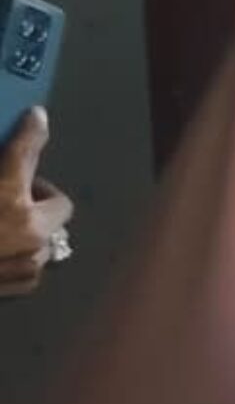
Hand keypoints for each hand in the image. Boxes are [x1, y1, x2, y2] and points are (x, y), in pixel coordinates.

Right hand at [1, 108, 71, 298]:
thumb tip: (0, 167)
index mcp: (7, 198)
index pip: (25, 152)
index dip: (30, 131)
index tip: (36, 118)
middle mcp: (30, 231)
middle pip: (59, 205)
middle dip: (39, 197)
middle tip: (13, 191)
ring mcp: (29, 262)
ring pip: (48, 235)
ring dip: (31, 227)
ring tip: (1, 224)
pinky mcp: (23, 285)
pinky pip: (35, 262)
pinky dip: (21, 254)